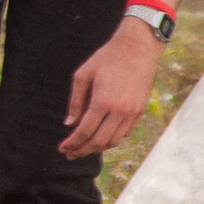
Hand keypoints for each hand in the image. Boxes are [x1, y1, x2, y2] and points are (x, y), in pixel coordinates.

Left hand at [60, 21, 160, 157]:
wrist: (137, 48)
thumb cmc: (106, 59)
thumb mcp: (82, 75)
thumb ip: (75, 101)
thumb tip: (69, 124)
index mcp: (102, 102)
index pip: (84, 131)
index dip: (72, 143)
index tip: (62, 149)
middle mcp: (120, 111)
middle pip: (99, 141)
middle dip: (83, 150)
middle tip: (70, 154)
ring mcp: (133, 112)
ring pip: (114, 140)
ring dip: (98, 148)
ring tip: (84, 149)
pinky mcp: (140, 111)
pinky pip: (125, 133)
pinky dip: (112, 139)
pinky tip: (102, 138)